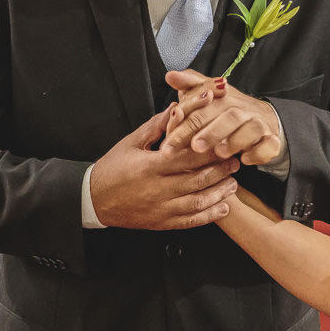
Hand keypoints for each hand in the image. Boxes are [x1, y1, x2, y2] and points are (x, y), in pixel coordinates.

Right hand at [90, 106, 239, 229]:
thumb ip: (157, 126)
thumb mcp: (131, 142)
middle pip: (197, 180)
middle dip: (220, 170)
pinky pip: (190, 221)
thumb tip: (178, 107)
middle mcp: (156, 190)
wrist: (94, 199)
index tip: (225, 143)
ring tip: (233, 183)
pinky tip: (222, 207)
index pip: (187, 157)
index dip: (209, 151)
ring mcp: (160, 209)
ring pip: (197, 202)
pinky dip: (209, 216)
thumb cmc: (112, 168)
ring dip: (219, 193)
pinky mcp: (161, 223)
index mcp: (149, 166)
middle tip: (236, 161)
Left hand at [162, 70, 284, 166]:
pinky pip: (269, 145)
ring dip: (236, 140)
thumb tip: (170, 76)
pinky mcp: (271, 140)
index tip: (168, 144)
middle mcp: (243, 110)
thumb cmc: (227, 111)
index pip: (202, 110)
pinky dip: (258, 152)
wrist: (263, 120)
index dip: (185, 126)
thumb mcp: (207, 97)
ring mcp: (259, 124)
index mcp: (224, 98)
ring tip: (220, 152)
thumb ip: (189, 87)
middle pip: (228, 117)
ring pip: (251, 129)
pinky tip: (245, 159)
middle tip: (195, 146)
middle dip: (211, 132)